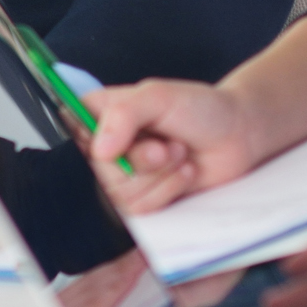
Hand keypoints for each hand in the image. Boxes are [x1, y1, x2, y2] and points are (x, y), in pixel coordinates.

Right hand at [85, 79, 264, 215]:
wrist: (237, 136)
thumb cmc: (199, 109)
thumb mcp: (158, 97)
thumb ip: (123, 114)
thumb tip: (99, 150)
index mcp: (99, 113)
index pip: (69, 131)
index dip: (92, 141)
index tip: (116, 142)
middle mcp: (105, 146)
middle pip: (97, 170)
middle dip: (140, 160)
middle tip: (165, 145)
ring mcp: (122, 176)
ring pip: (119, 193)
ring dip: (159, 175)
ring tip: (178, 153)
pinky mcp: (142, 199)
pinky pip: (140, 209)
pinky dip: (168, 190)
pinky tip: (184, 172)